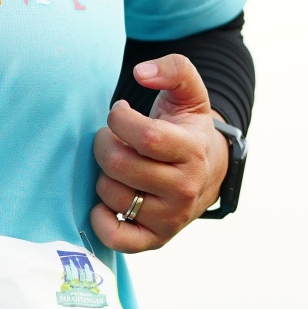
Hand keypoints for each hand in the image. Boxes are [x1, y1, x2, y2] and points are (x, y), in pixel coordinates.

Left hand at [90, 54, 228, 251]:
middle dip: (104, 143)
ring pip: (110, 194)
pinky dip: (100, 218)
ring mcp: (169, 218)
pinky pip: (114, 236)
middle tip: (112, 139)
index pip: (145, 136)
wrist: (207, 173)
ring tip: (120, 165)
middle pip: (118, 164)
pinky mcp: (154, 239)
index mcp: (192, 151)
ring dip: (104, 174)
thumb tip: (141, 72)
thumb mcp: (189, 92)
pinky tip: (108, 199)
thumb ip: (173, 68)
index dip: (120, 119)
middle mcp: (184, 189)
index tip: (120, 113)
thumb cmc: (186, 128)